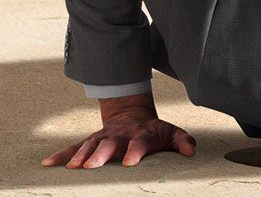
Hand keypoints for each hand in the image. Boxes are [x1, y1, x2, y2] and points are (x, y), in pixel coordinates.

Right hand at [41, 93, 196, 167]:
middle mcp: (119, 135)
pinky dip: (61, 154)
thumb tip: (192, 152)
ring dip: (80, 155)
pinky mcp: (90, 140)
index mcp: (141, 135)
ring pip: (89, 145)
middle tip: (92, 166)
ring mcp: (103, 137)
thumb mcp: (172, 133)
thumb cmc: (154, 130)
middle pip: (110, 144)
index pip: (139, 143)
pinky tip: (48, 163)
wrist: (133, 115)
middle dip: (101, 154)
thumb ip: (183, 142)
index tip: (130, 163)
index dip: (136, 152)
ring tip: (71, 167)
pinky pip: (73, 147)